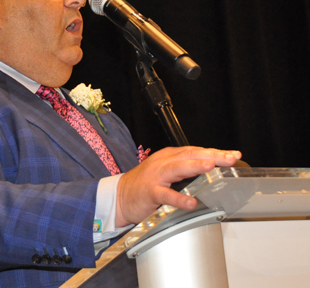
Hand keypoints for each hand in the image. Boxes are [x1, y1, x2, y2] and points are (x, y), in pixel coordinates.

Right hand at [116, 146, 241, 225]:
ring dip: (194, 166)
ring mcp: (156, 177)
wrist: (120, 196)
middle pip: (189, 155)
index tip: (234, 155)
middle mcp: (163, 163)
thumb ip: (185, 170)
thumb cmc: (145, 184)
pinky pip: (166, 195)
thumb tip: (212, 171)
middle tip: (230, 158)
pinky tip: (191, 202)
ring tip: (211, 166)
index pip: (195, 151)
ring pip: (177, 168)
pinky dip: (179, 198)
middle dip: (211, 155)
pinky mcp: (150, 192)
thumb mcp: (166, 171)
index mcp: (169, 157)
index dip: (215, 152)